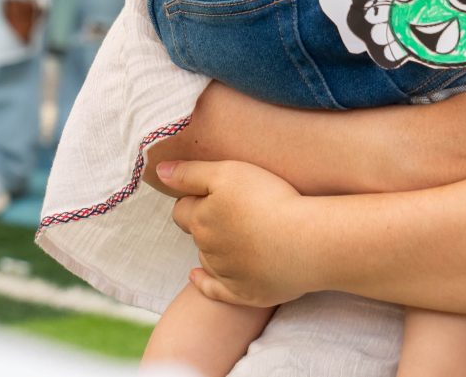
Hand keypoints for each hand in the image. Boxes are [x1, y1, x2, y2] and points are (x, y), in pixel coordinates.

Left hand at [161, 159, 317, 307]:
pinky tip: (197, 277)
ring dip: (213, 248)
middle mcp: (208, 249)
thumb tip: (160, 172)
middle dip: (204, 223)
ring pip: (207, 258)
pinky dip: (204, 283)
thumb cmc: (269, 200)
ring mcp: (225, 273)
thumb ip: (191, 172)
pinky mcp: (243, 293)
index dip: (194, 199)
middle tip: (228, 212)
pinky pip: (214, 291)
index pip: (182, 209)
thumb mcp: (228, 172)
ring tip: (236, 237)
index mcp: (201, 220)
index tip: (211, 194)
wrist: (306, 241)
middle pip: (195, 234)